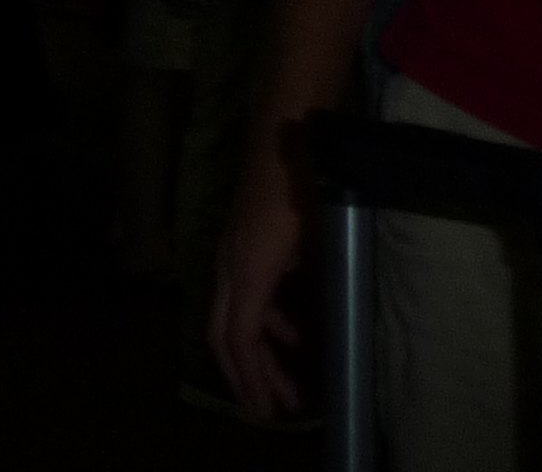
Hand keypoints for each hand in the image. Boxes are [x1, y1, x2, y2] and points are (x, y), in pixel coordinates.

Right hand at [208, 143, 307, 419]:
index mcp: (246, 267)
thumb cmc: (302, 181)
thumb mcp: (317, 238)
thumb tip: (317, 328)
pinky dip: (265, 324)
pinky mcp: (243, 246)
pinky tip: (293, 333)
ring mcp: (232, 254)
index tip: (264, 412)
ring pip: (232, 317)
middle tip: (270, 412)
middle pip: (223, 333)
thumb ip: (312, 282)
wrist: (282, 129)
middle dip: (246, 376)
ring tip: (286, 384)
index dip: (250, 377)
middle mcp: (229, 264)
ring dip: (257, 353)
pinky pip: (245, 297)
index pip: (237, 334)